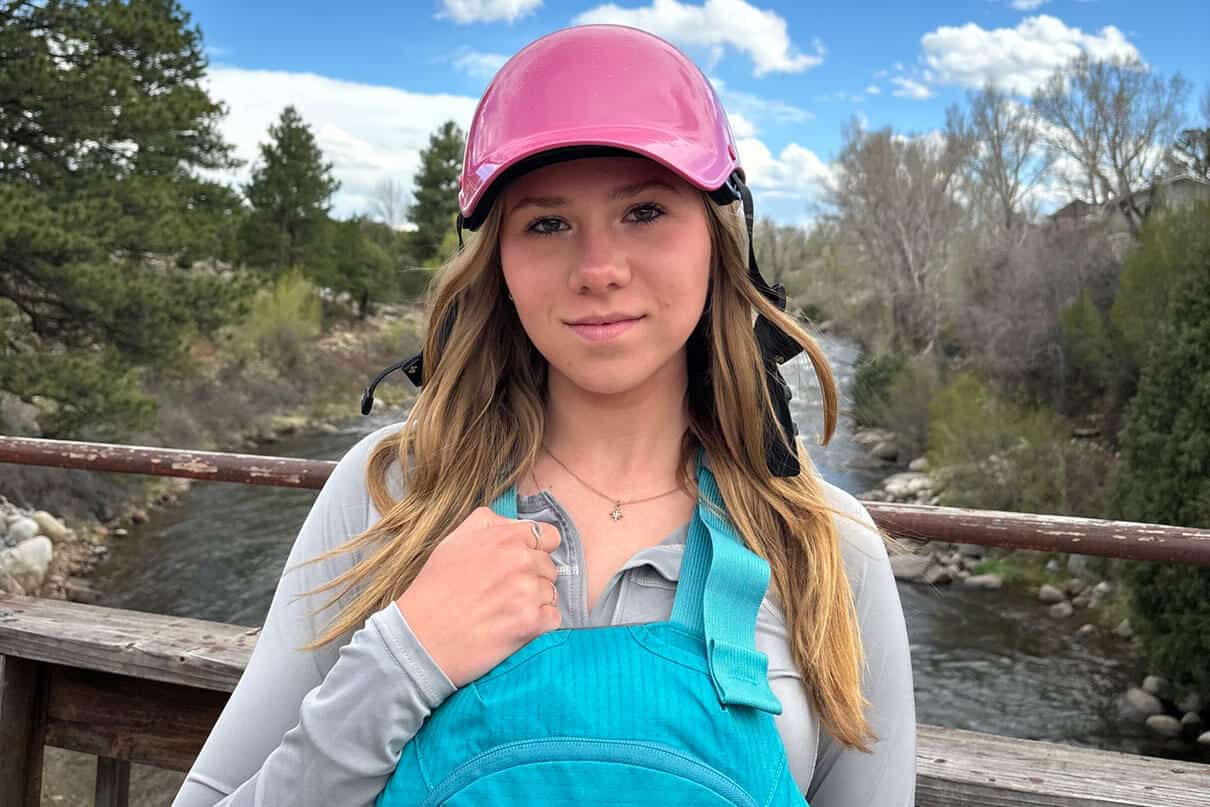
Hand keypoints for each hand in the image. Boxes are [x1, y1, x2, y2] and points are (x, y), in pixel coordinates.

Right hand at [395, 507, 561, 687]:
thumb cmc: (433, 590)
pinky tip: (515, 626)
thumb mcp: (454, 540)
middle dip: (534, 579)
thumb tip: (516, 525)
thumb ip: (489, 524)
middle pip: (550, 567)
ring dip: (536, 602)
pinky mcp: (531, 623)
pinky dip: (540, 624)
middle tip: (506, 593)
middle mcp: (521, 560)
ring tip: (505, 611)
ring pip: (552, 593)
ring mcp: (528, 591)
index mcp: (505, 537)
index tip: (523, 564)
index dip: (537, 551)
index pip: (548, 537)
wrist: (420, 638)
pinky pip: (554, 618)